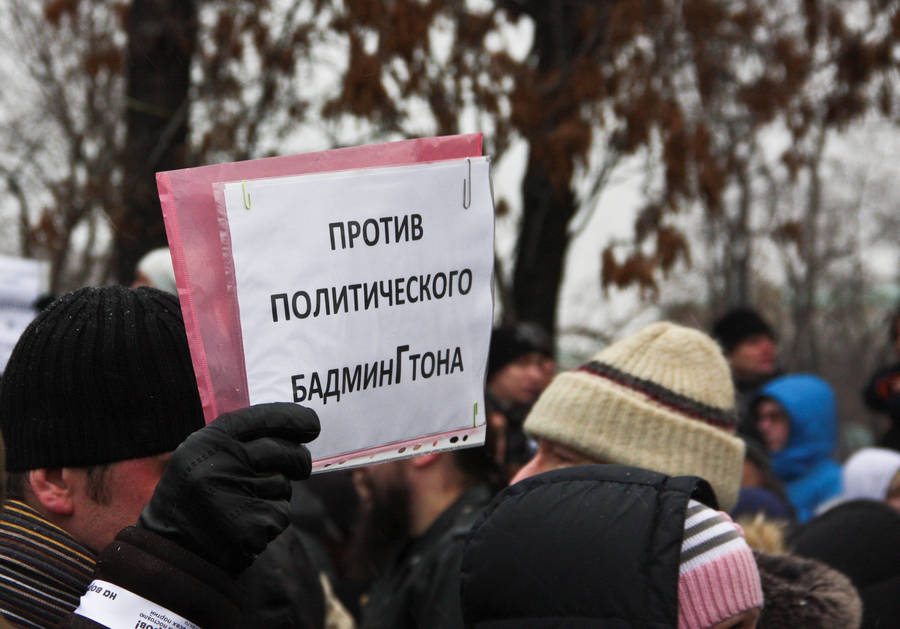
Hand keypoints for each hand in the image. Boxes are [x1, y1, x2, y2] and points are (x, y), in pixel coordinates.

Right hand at [138, 402, 319, 573]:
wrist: (171, 555)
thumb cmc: (192, 501)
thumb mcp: (200, 460)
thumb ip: (237, 442)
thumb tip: (292, 429)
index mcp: (207, 442)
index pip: (262, 417)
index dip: (293, 418)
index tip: (312, 424)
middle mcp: (222, 463)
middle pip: (285, 451)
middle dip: (299, 459)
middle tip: (301, 467)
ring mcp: (237, 494)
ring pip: (284, 484)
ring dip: (277, 495)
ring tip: (246, 506)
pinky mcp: (252, 525)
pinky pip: (281, 513)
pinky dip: (272, 519)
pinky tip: (247, 526)